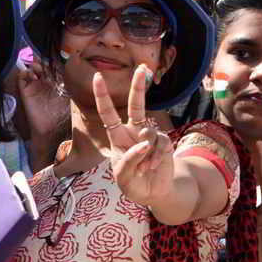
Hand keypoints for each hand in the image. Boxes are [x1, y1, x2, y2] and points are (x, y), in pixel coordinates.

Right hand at [18, 63, 69, 140]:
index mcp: (56, 82)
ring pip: (31, 68)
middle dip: (42, 60)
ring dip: (34, 65)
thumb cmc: (62, 115)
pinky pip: (22, 78)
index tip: (55, 56)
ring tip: (38, 67)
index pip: (53, 66)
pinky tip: (30, 74)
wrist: (50, 129)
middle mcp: (44, 81)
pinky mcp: (26, 91)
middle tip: (45, 60)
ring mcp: (35, 85)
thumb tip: (88, 74)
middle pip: (42, 65)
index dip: (53, 60)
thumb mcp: (72, 98)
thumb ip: (76, 87)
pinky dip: (24, 73)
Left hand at [96, 66, 173, 207]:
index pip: (108, 112)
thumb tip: (143, 143)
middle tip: (142, 68)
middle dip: (138, 86)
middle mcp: (134, 131)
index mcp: (117, 136)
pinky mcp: (164, 144)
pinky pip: (161, 144)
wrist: (151, 194)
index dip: (102, 95)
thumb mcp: (122, 175)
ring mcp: (150, 136)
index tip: (97, 77)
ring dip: (145, 154)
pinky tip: (153, 167)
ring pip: (148, 133)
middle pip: (136, 105)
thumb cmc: (131, 182)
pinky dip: (155, 158)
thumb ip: (128, 160)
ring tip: (142, 168)